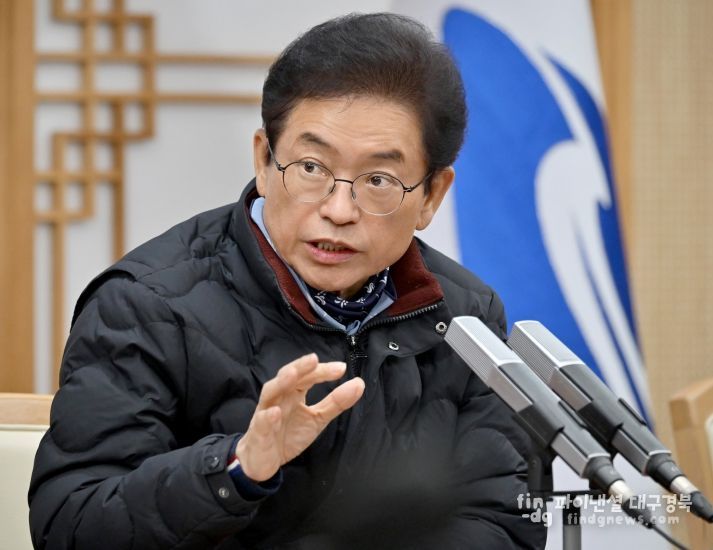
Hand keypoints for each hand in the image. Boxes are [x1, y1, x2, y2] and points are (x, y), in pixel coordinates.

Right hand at [235, 353, 364, 481]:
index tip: (341, 368)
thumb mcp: (317, 419)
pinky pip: (261, 423)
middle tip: (313, 359)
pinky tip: (275, 413)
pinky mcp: (258, 433)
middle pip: (287, 377)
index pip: (308, 376)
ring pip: (270, 393)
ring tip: (293, 375)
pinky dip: (267, 417)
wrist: (264, 461)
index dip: (322, 371)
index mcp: (293, 393)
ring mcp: (266, 413)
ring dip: (280, 383)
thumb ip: (336, 402)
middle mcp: (279, 397)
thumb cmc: (288, 434)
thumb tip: (359, 383)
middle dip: (299, 367)